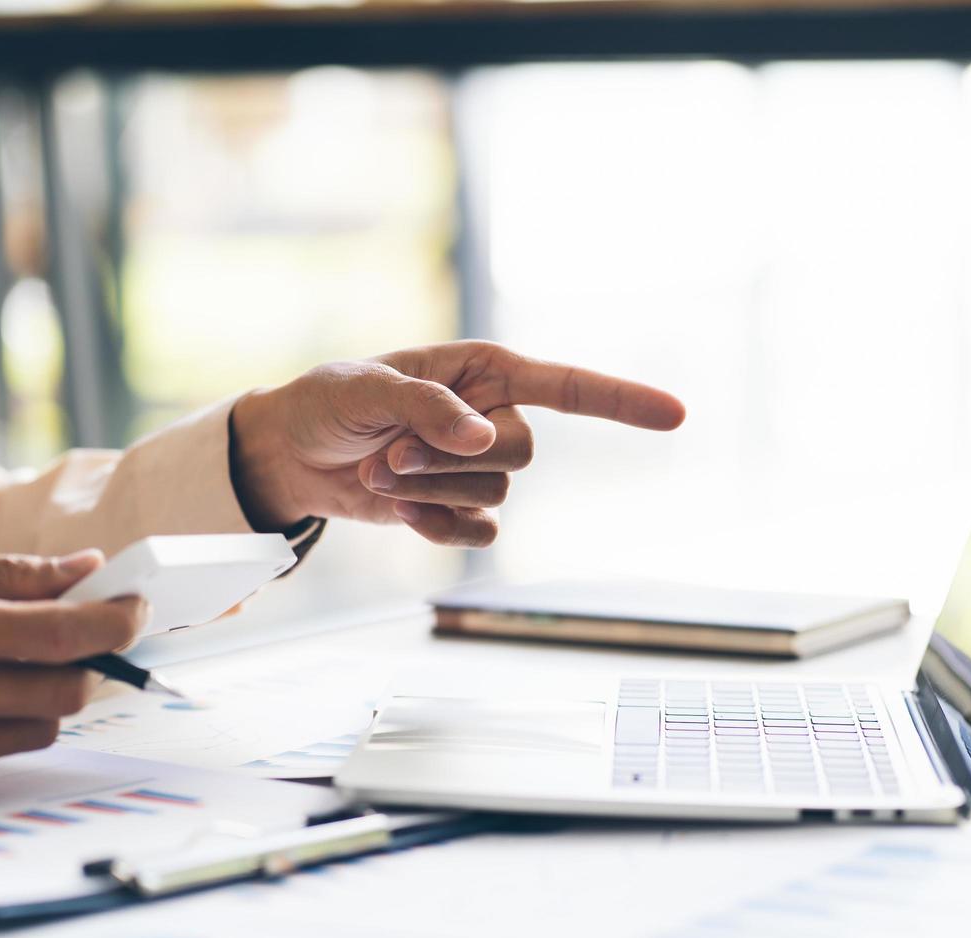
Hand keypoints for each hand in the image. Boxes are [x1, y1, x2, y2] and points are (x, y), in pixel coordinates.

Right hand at [0, 551, 145, 800]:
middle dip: (88, 660)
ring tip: (2, 665)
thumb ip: (10, 576)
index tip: (136, 607)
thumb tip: (88, 570)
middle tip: (81, 635)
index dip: (112, 621)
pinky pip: (1, 751)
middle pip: (66, 689)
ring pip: (43, 724)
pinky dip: (2, 721)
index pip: (57, 634)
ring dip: (45, 692)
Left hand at [230, 340, 685, 545]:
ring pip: (495, 497)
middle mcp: (492, 416)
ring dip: (430, 491)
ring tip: (380, 470)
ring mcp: (477, 468)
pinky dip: (433, 526)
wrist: (294, 454)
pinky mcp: (457, 509)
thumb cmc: (330, 401)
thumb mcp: (368, 388)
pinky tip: (397, 509)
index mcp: (486, 371)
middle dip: (451, 460)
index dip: (623, 401)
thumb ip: (427, 407)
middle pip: (522, 454)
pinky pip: (476, 534)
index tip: (677, 416)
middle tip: (388, 452)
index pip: (569, 387)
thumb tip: (483, 437)